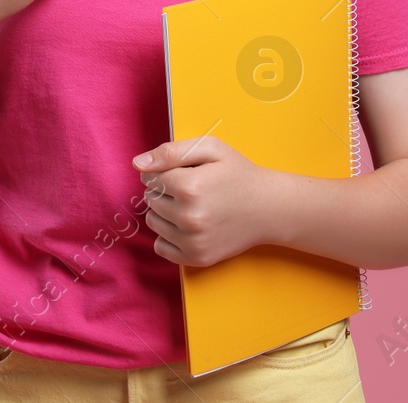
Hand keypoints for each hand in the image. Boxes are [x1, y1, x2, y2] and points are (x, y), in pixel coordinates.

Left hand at [132, 135, 273, 267]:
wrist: (269, 208)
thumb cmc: (238, 174)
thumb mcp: (211, 149)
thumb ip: (171, 152)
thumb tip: (138, 164)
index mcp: (190, 187)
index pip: (150, 178)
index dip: (165, 172)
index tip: (184, 172)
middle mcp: (189, 218)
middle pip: (151, 200)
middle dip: (164, 191)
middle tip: (191, 188)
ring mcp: (193, 241)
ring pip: (153, 222)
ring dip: (164, 212)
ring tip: (190, 205)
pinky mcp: (197, 258)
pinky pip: (161, 247)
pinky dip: (168, 235)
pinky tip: (187, 225)